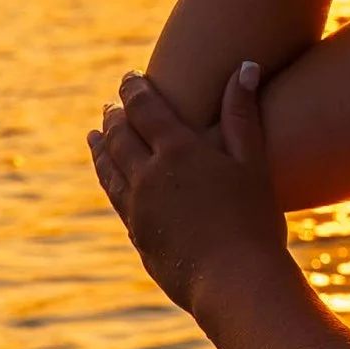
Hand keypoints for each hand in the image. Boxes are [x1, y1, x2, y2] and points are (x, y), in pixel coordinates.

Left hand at [89, 61, 287, 317]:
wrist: (235, 283)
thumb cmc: (254, 221)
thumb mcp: (253, 163)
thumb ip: (242, 114)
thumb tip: (245, 66)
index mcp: (178, 151)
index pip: (145, 107)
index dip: (135, 89)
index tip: (130, 76)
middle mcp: (149, 175)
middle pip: (120, 135)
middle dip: (115, 115)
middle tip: (111, 103)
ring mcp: (139, 208)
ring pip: (109, 167)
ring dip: (101, 146)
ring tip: (95, 135)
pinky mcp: (138, 235)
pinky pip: (115, 198)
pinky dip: (107, 178)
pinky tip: (111, 178)